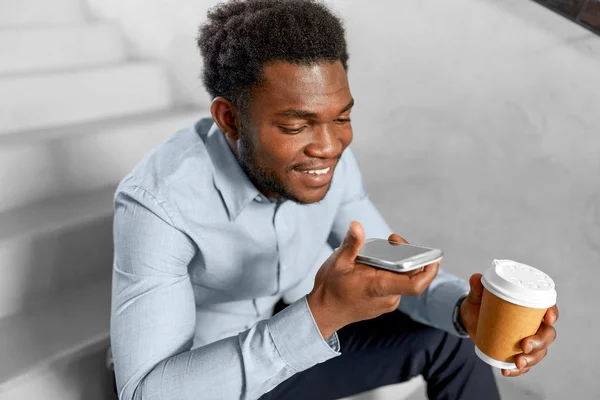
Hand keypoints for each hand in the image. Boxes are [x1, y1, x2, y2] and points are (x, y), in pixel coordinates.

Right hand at [307, 221, 439, 338]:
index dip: (429, 270)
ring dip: (397, 264)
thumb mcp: (337, 262)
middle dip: (408, 256)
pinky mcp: (384, 303)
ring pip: (403, 280)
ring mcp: (387, 302)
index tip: (433, 255)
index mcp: (379, 287)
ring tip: (379, 252)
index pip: (415, 284)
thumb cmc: (330, 289)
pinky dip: (391, 273)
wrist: (324, 313)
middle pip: (411, 276)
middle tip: (393, 240)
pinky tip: (375, 265)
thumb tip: (356, 226)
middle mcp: (388, 297)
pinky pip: (396, 285)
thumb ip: (350, 244)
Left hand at [459, 273, 558, 376]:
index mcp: (529, 307)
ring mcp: (527, 339)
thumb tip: (476, 277)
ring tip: (517, 362)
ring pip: (539, 352)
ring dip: (531, 359)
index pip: (548, 308)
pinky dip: (517, 370)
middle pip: (547, 334)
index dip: (552, 313)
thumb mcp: (478, 295)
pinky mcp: (517, 352)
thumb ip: (478, 287)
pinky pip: (524, 364)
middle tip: (525, 345)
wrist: (470, 318)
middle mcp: (533, 324)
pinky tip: (506, 370)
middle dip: (540, 342)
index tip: (548, 318)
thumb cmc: (480, 303)